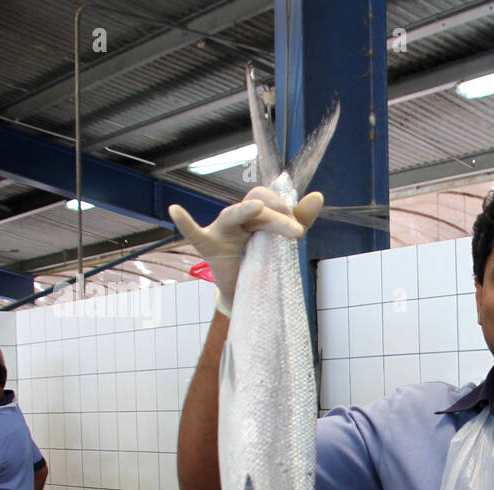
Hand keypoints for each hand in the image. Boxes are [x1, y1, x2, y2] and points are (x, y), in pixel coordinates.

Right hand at [168, 187, 323, 310]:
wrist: (247, 291)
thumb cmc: (262, 261)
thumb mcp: (284, 240)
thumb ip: (299, 219)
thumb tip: (318, 195)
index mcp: (256, 213)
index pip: (268, 199)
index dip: (283, 209)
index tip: (298, 229)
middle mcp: (238, 218)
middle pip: (254, 204)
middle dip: (276, 216)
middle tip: (296, 232)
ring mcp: (221, 231)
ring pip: (232, 215)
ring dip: (246, 212)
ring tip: (257, 208)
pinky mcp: (209, 247)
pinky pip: (194, 234)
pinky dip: (185, 223)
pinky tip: (176, 210)